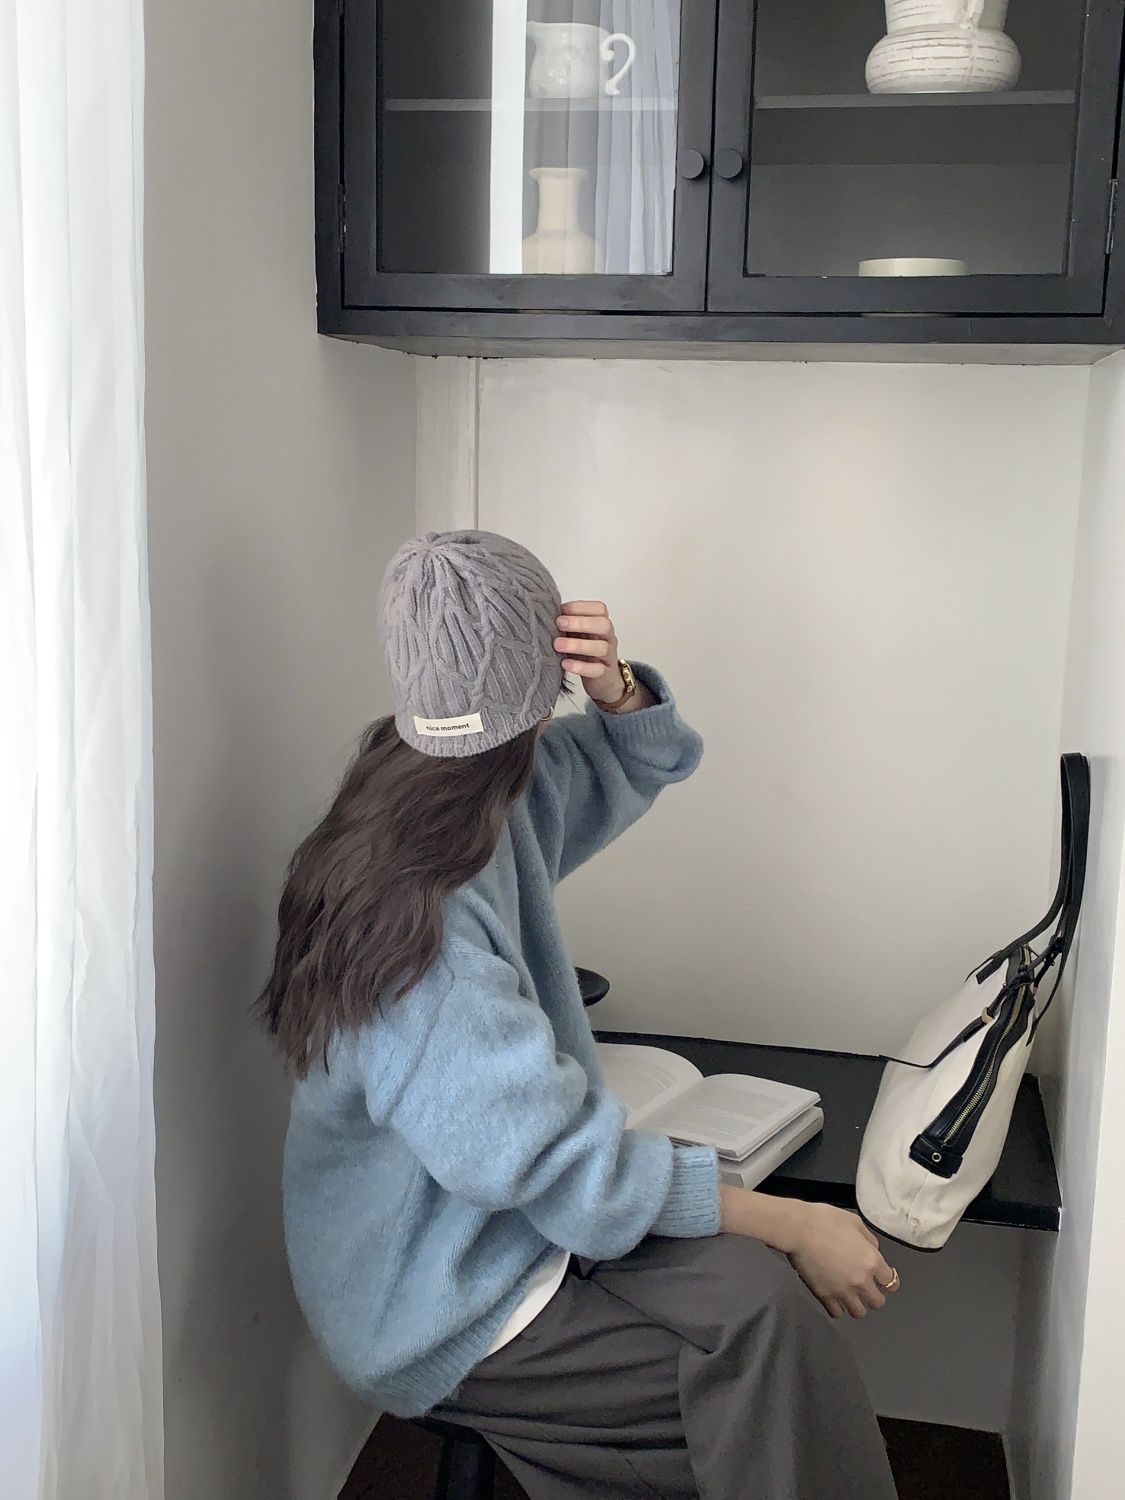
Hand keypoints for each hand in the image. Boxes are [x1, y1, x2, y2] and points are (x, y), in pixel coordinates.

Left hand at [553, 601, 626, 704]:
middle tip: (559, 624)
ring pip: (601, 647)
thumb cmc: (586, 653)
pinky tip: (565, 664)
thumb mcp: (577, 634)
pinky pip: (597, 670)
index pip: (599, 609)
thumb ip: (568, 623)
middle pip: (603, 625)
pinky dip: (581, 667)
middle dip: (580, 623)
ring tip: (558, 645)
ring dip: (578, 645)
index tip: (561, 610)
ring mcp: (608, 656)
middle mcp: (608, 638)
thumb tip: (546, 612)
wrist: (604, 679)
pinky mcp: (605, 674)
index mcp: (601, 624)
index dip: (580, 607)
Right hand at [786, 1203, 898, 1319]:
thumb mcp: (855, 1222)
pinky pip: (837, 1313)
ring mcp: (842, 1292)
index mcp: (872, 1261)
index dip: (888, 1280)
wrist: (798, 1229)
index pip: (891, 1282)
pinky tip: (833, 1297)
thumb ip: (869, 1240)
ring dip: (857, 1304)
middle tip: (865, 1287)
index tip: (881, 1277)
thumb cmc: (827, 1220)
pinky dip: (837, 1308)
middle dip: (874, 1295)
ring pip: (859, 1313)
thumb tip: (873, 1251)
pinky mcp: (824, 1296)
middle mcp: (861, 1281)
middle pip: (877, 1302)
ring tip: (849, 1295)